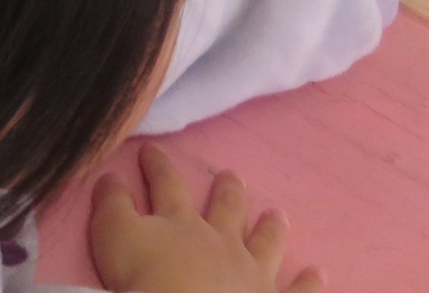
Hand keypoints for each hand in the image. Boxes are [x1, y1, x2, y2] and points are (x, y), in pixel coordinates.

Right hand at [91, 147, 318, 292]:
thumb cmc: (146, 280)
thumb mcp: (113, 235)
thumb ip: (111, 203)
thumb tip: (110, 176)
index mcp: (181, 222)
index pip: (167, 185)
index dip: (158, 166)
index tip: (152, 149)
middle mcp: (221, 242)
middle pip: (226, 209)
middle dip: (227, 191)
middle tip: (232, 176)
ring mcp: (251, 275)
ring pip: (264, 244)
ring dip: (269, 229)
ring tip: (277, 215)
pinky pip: (295, 292)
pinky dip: (308, 284)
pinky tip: (318, 274)